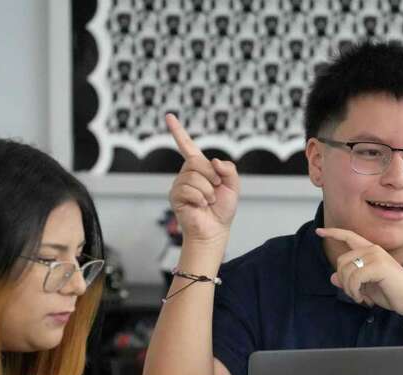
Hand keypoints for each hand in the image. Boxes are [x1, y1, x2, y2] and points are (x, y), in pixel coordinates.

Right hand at [166, 113, 239, 248]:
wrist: (214, 230)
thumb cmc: (222, 210)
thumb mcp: (233, 186)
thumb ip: (228, 169)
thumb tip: (214, 161)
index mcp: (199, 168)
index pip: (187, 146)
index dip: (178, 131)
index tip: (169, 117)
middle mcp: (187, 174)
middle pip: (196, 161)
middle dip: (211, 176)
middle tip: (215, 189)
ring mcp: (179, 184)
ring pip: (193, 176)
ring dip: (207, 191)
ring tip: (208, 201)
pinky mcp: (175, 196)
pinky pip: (188, 189)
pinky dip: (200, 198)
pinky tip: (200, 206)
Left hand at [315, 227, 402, 314]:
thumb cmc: (391, 292)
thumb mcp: (365, 287)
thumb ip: (349, 281)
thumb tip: (333, 277)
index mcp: (371, 251)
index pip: (349, 237)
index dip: (334, 233)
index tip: (319, 231)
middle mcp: (373, 249)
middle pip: (341, 261)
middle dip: (343, 281)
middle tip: (355, 294)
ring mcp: (376, 256)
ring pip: (346, 270)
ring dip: (349, 289)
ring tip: (360, 297)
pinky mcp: (378, 266)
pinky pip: (354, 278)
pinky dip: (355, 291)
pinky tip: (363, 298)